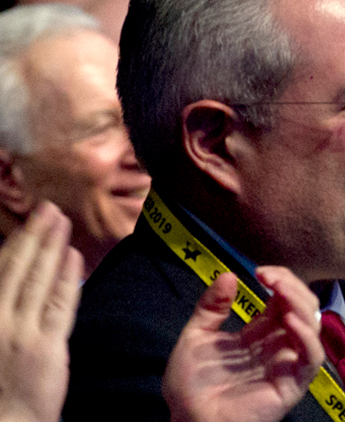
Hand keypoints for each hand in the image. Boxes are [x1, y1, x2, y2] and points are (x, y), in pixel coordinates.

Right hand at [0, 203, 80, 421]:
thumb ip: (5, 300)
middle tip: (49, 207)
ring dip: (52, 247)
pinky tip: (73, 255)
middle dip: (34, 235)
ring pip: (39, 280)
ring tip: (62, 222)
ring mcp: (21, 332)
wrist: (5, 421)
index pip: (0, 270)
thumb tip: (14, 276)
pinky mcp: (47, 346)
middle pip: (17, 268)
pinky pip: (61, 304)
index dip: (16, 242)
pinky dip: (68, 277)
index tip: (30, 220)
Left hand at [163, 267, 323, 421]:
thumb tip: (228, 275)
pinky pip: (312, 357)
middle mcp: (278, 345)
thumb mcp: (195, 338)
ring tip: (280, 291)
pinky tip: (288, 321)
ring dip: (301, 304)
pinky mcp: (293, 383)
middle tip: (270, 276)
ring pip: (312, 327)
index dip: (279, 281)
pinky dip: (306, 337)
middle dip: (292, 287)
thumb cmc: (191, 387)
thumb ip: (210, 308)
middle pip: (303, 308)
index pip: (284, 300)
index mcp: (260, 334)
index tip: (260, 271)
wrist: (188, 420)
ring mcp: (288, 364)